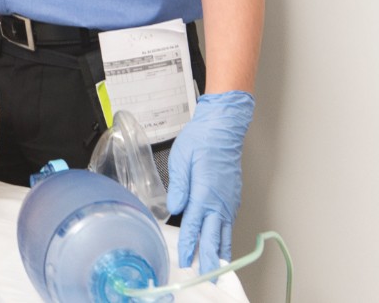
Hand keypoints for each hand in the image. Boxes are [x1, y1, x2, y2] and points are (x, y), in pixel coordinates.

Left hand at [166, 91, 254, 274]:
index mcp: (205, 194)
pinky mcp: (232, 197)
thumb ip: (178, 187)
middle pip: (214, 238)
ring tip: (217, 270)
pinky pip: (228, 224)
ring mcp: (229, 201)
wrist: (223, 128)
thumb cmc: (201, 140)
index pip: (195, 228)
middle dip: (209, 261)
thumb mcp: (181, 161)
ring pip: (225, 234)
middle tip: (207, 278)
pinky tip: (220, 245)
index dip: (189, 247)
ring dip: (220, 253)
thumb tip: (174, 209)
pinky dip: (225, 238)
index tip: (185, 262)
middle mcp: (220, 202)